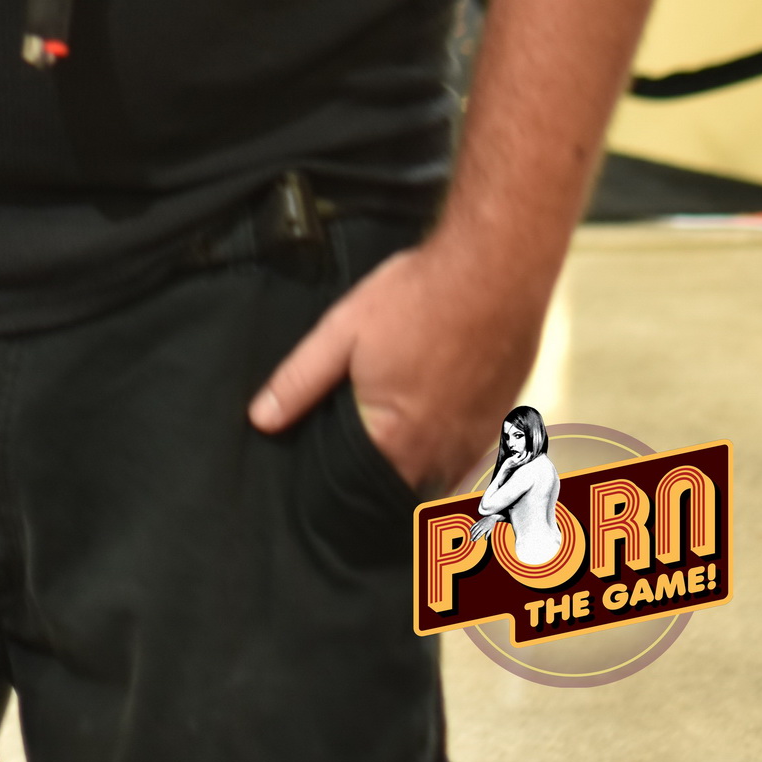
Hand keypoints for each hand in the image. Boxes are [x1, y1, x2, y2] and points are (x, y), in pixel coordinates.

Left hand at [247, 238, 544, 494]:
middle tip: (351, 472)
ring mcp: (476, 442)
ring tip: (391, 456)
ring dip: (415, 476)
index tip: (320, 487)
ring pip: (438, 481)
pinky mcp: (500, 422)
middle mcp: (440, 456)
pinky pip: (467, 461)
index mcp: (394, 441)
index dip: (337, 490)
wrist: (495, 269)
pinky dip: (447, 458)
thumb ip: (300, 381)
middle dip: (376, 487)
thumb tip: (261, 421)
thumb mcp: (342, 330)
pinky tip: (432, 434)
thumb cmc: (415, 297)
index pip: (356, 492)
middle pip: (400, 491)